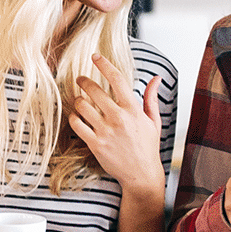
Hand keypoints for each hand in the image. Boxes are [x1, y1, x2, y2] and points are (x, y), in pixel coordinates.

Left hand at [68, 53, 164, 196]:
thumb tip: (156, 78)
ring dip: (78, 100)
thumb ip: (151, 98)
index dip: (104, 64)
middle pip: (94, 90)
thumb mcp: (154, 121)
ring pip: (82, 106)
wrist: (141, 174)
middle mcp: (118, 118)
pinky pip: (77, 124)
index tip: (95, 57)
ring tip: (80, 100)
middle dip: (84, 81)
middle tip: (81, 80)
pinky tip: (77, 116)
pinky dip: (74, 118)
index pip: (117, 79)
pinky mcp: (95, 144)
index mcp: (132, 109)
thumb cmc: (147, 147)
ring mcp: (105, 131)